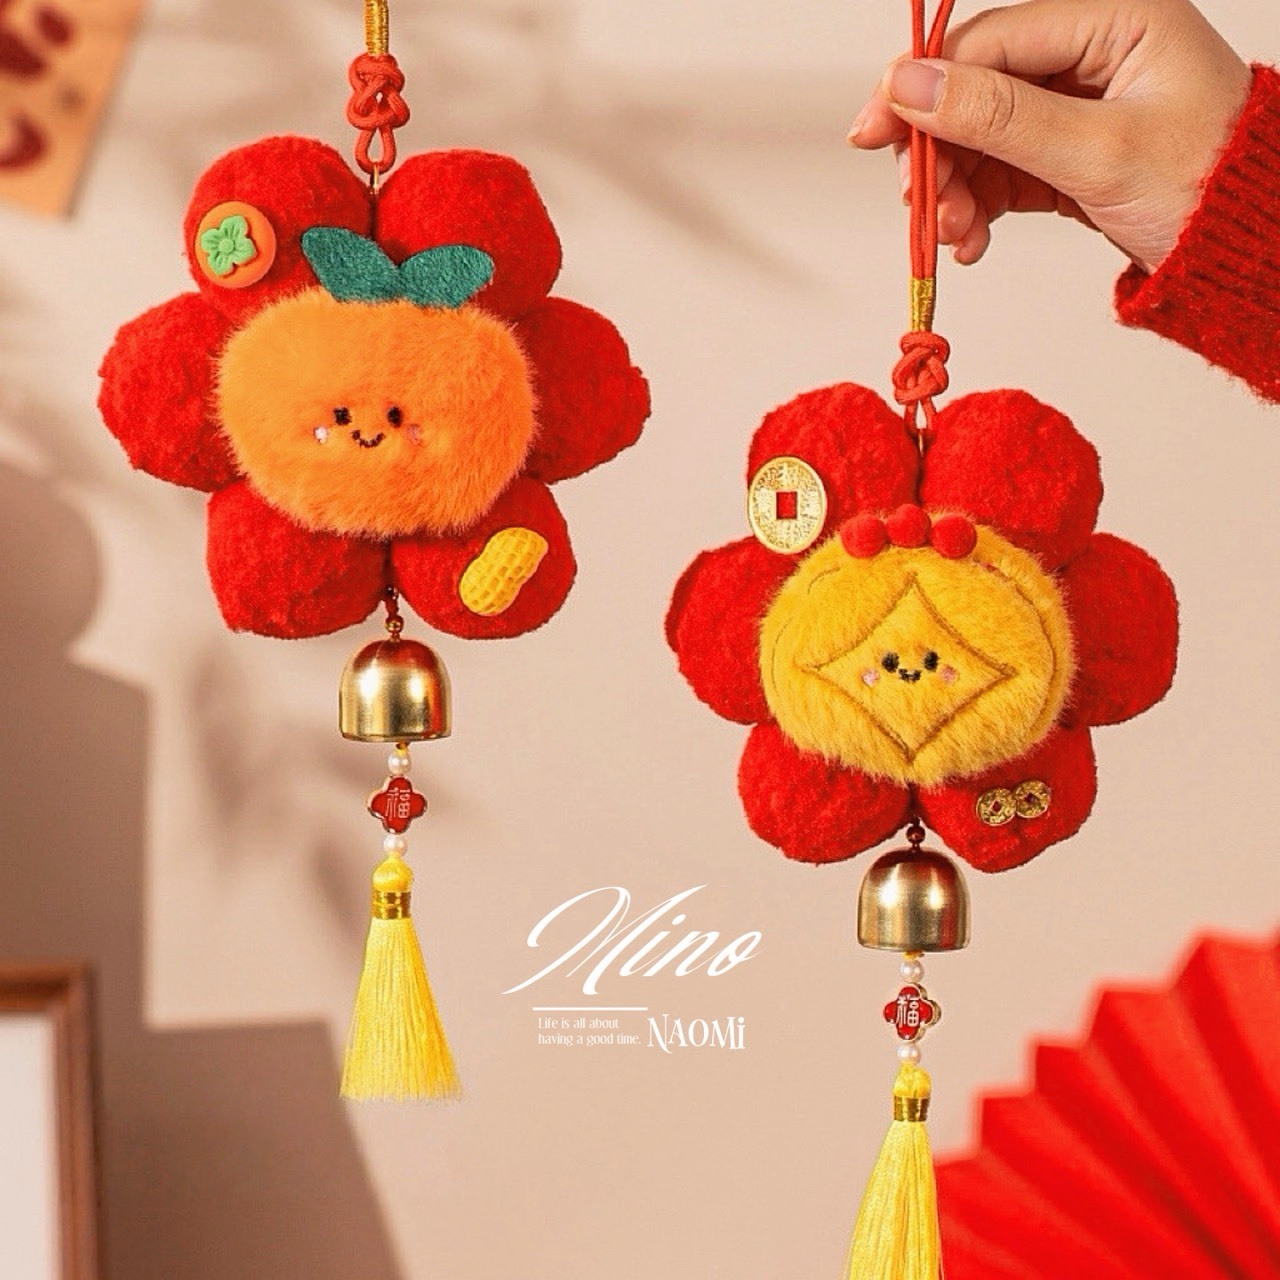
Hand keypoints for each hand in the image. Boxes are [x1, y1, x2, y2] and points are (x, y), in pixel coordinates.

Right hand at [849, 0, 1250, 272]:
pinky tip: (973, 238)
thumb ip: (997, 116)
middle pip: (978, 90)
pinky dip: (979, 206)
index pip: (991, 42)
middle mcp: (1093, 52)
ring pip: (983, 137)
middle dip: (939, 151)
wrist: (1247, 256)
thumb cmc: (1207, 190)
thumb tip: (909, 86)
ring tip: (954, 234)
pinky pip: (1002, 172)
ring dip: (955, 189)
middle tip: (916, 202)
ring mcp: (1079, 105)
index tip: (872, 133)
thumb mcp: (1095, 151)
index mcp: (1115, 18)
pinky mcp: (1070, 154)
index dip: (923, 86)